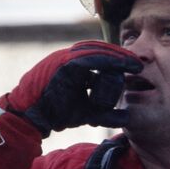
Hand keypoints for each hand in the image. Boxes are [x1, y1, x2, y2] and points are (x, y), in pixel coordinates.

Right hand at [0, 41, 142, 134]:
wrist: (30, 117)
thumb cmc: (55, 114)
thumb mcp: (86, 112)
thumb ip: (105, 113)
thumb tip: (126, 118)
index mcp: (73, 66)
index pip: (99, 56)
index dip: (118, 60)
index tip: (136, 67)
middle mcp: (68, 59)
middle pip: (99, 50)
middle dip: (121, 56)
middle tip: (138, 64)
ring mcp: (63, 59)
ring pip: (95, 51)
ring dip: (117, 56)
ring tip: (134, 64)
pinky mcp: (62, 64)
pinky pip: (87, 58)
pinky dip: (105, 60)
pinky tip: (120, 64)